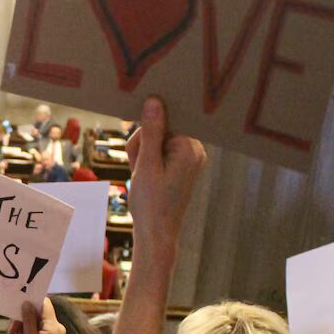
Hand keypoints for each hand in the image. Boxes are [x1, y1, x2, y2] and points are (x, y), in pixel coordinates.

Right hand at [11, 298, 66, 333]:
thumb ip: (28, 320)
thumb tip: (26, 304)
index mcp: (53, 327)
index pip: (44, 304)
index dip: (31, 301)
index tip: (18, 305)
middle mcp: (56, 327)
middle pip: (38, 312)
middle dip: (23, 319)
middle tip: (12, 330)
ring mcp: (54, 332)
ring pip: (35, 320)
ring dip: (23, 328)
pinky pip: (37, 328)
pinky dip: (27, 333)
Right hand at [124, 98, 205, 263]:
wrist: (157, 233)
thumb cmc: (151, 202)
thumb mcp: (146, 165)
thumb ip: (150, 131)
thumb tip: (154, 101)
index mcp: (190, 148)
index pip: (163, 121)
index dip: (145, 133)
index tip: (138, 151)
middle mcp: (195, 150)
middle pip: (161, 130)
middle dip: (143, 145)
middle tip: (137, 168)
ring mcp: (191, 159)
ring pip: (158, 141)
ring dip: (143, 154)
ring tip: (140, 175)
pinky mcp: (183, 166)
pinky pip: (162, 152)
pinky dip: (149, 161)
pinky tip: (145, 176)